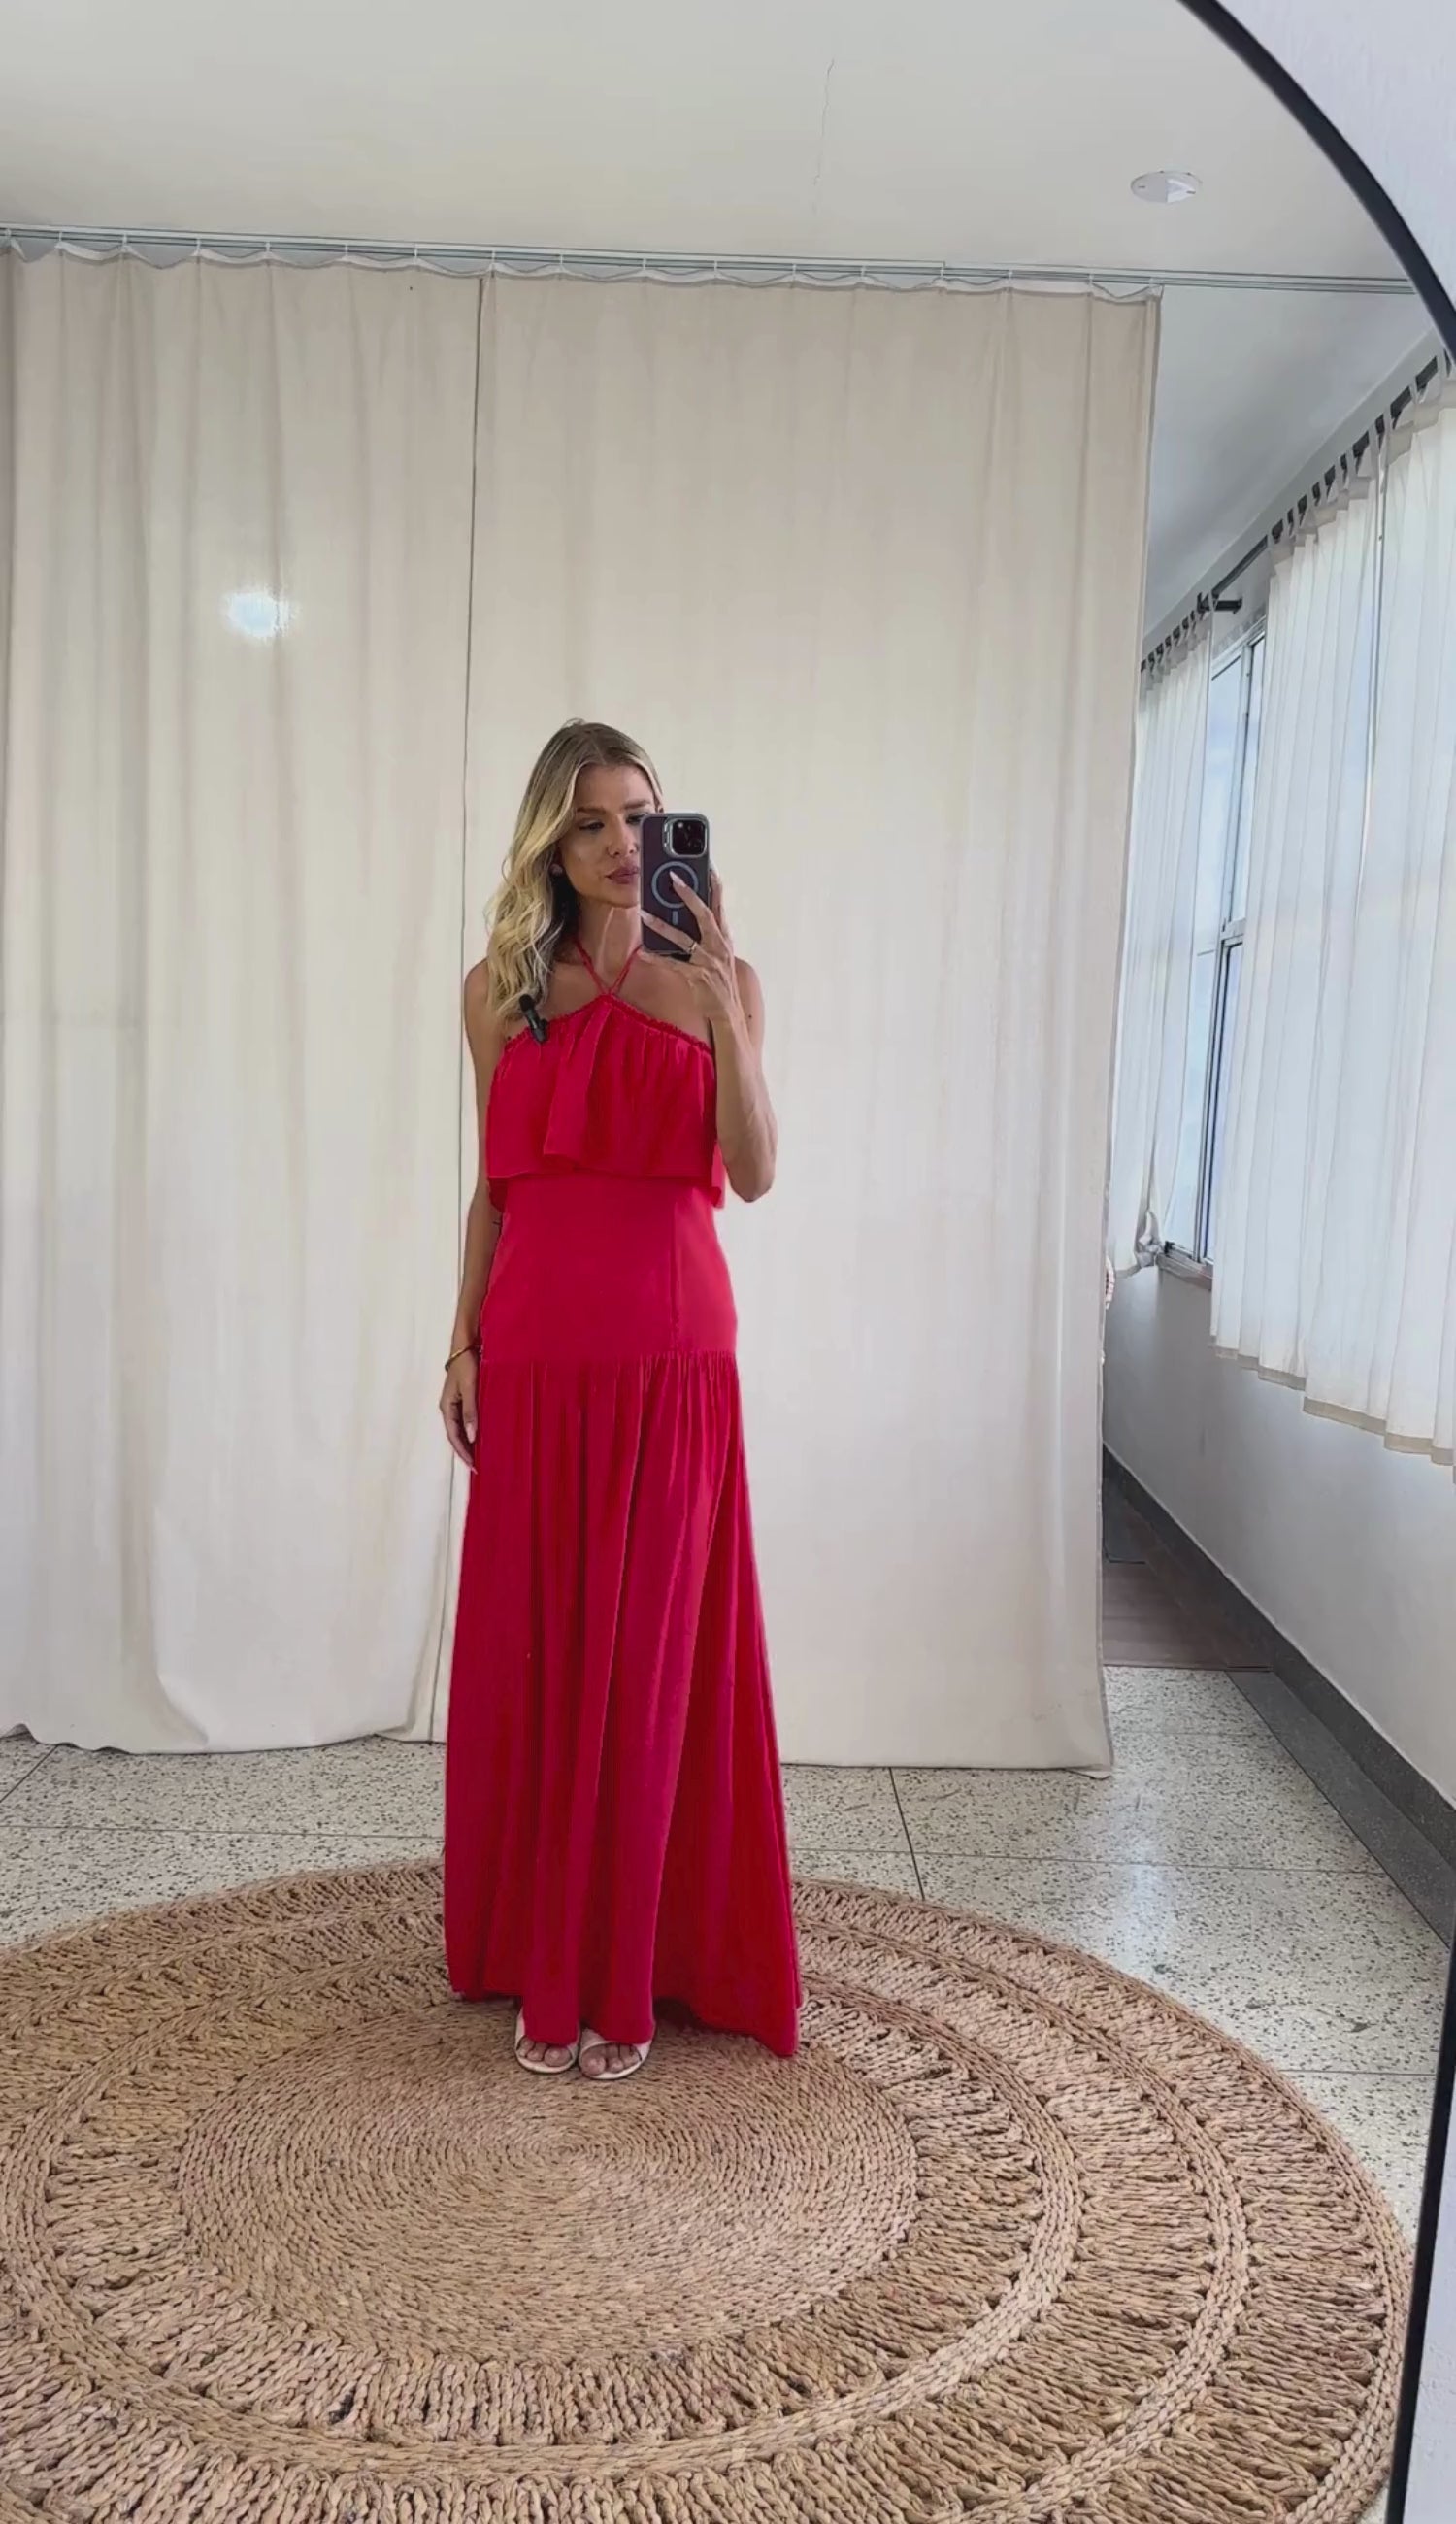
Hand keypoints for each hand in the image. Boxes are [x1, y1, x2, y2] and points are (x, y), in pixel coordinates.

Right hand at [440, 1349, 478, 1469]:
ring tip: (482, 1455)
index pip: (453, 1436)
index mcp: (447, 1407)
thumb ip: (470, 1411)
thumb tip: (471, 1436)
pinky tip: (483, 1435)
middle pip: (456, 1435)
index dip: (463, 1452)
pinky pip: (467, 1420)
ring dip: (470, 1442)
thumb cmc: (466, 1364)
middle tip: (479, 1466)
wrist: (466, 1346)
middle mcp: (450, 1408)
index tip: (473, 1465)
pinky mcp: (464, 1399)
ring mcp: (456, 1403)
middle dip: (466, 1451)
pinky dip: (474, 1430)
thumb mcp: (469, 1388)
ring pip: (462, 1429)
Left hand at [643, 871, 740, 1023]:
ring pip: (683, 938)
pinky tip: (643, 952)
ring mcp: (708, 961)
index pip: (720, 905)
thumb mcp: (719, 955)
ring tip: (644, 914)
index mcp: (724, 938)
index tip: (708, 865)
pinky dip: (657, 958)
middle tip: (672, 877)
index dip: (715, 885)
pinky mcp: (697, 977)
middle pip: (704, 914)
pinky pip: (673, 964)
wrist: (728, 1013)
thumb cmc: (720, 982)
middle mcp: (719, 946)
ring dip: (662, 925)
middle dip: (688, 894)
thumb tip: (688, 918)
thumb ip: (708, 936)